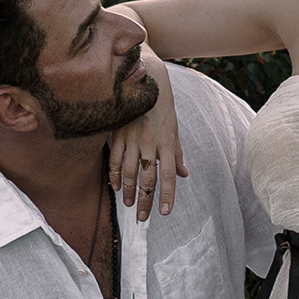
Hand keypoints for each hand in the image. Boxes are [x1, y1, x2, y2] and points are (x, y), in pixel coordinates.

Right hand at [109, 57, 186, 218]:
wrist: (148, 81)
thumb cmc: (164, 108)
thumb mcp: (175, 130)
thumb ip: (177, 154)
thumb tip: (183, 174)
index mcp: (167, 143)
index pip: (168, 176)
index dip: (167, 196)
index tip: (164, 212)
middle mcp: (151, 143)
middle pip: (147, 179)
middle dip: (145, 201)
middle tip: (142, 218)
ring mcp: (133, 139)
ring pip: (129, 172)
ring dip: (128, 191)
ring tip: (128, 205)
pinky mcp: (119, 133)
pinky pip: (115, 159)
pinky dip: (115, 175)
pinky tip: (115, 187)